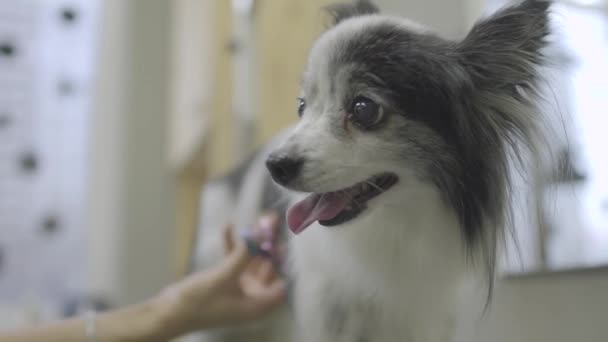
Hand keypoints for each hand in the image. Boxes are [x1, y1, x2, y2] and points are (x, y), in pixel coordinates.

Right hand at [157, 213, 286, 335]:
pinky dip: (232, 246)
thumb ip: (244, 254)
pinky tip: (228, 227)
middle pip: (267, 268)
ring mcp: (238, 289)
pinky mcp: (224, 282)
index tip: (280, 238)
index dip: (282, 261)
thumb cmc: (198, 302)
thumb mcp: (224, 276)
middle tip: (271, 220)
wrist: (167, 313)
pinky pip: (233, 261)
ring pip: (250, 262)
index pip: (280, 282)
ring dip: (252, 242)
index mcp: (257, 304)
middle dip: (268, 244)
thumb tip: (261, 234)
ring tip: (257, 219)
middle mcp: (251, 297)